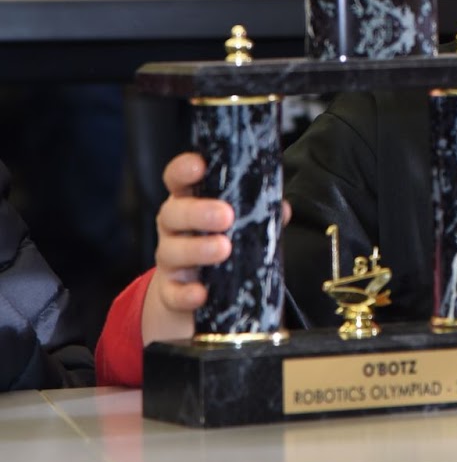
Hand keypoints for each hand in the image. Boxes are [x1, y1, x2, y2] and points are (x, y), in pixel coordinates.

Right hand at [142, 152, 289, 344]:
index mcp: (190, 203)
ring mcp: (170, 260)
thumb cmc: (221, 246)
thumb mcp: (239, 226)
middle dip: (198, 212)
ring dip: (197, 249)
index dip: (183, 169)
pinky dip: (186, 293)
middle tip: (226, 216)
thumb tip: (282, 208)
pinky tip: (201, 293)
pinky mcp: (170, 292)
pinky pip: (173, 293)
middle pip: (173, 213)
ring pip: (172, 251)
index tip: (199, 165)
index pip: (178, 180)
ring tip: (223, 248)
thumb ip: (259, 214)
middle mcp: (175, 228)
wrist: (198, 295)